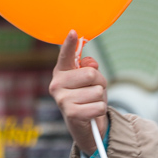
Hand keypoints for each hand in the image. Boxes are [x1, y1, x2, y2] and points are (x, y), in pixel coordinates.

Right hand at [50, 31, 107, 155]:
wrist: (83, 125)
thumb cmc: (86, 96)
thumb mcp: (90, 80)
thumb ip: (90, 67)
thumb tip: (90, 64)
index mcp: (61, 72)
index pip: (66, 55)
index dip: (69, 43)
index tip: (73, 32)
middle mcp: (57, 84)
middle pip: (91, 74)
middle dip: (100, 82)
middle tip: (93, 90)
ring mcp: (62, 99)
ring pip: (98, 91)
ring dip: (100, 98)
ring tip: (91, 102)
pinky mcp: (71, 113)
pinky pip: (99, 106)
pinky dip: (100, 110)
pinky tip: (91, 113)